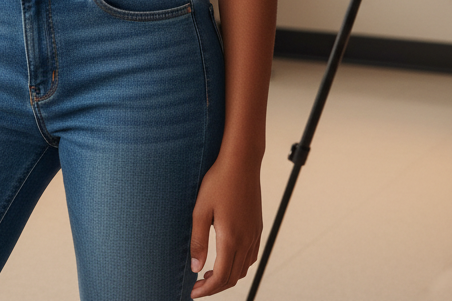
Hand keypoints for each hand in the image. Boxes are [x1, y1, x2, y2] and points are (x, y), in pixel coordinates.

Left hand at [189, 152, 262, 297]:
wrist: (241, 162)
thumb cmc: (218, 182)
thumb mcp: (200, 210)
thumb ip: (198, 241)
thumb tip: (195, 268)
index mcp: (231, 239)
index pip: (220, 277)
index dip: (207, 289)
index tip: (193, 293)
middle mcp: (246, 240)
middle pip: (233, 278)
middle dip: (215, 287)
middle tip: (198, 286)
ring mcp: (254, 234)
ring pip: (244, 269)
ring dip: (227, 277)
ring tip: (210, 273)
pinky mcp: (258, 227)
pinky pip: (251, 256)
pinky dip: (239, 265)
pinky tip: (227, 257)